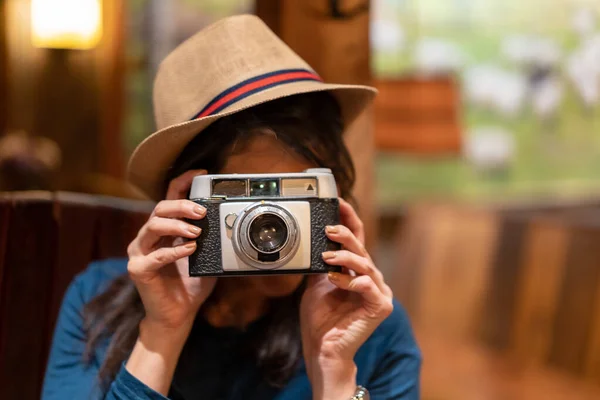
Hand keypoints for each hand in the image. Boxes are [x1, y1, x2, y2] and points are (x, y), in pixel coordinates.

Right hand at [127, 169, 216, 332]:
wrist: (177, 315)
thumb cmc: (190, 285)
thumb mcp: (207, 257)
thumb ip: (213, 240)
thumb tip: (234, 225)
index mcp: (164, 229)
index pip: (169, 197)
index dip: (183, 182)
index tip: (200, 174)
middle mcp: (149, 236)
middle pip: (159, 208)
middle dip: (181, 206)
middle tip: (201, 212)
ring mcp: (140, 252)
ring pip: (152, 226)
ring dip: (176, 225)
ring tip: (196, 232)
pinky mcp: (138, 269)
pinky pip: (155, 255)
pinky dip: (174, 251)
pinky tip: (189, 250)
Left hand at [300, 199, 392, 399]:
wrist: (323, 350)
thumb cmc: (321, 320)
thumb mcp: (317, 284)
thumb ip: (320, 264)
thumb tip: (312, 241)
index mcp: (357, 272)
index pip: (357, 239)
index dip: (349, 219)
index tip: (337, 202)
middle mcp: (371, 279)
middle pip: (362, 248)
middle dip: (345, 234)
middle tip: (328, 228)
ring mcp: (379, 292)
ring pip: (366, 264)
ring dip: (345, 257)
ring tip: (327, 256)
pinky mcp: (381, 307)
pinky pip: (368, 286)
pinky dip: (351, 280)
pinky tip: (335, 280)